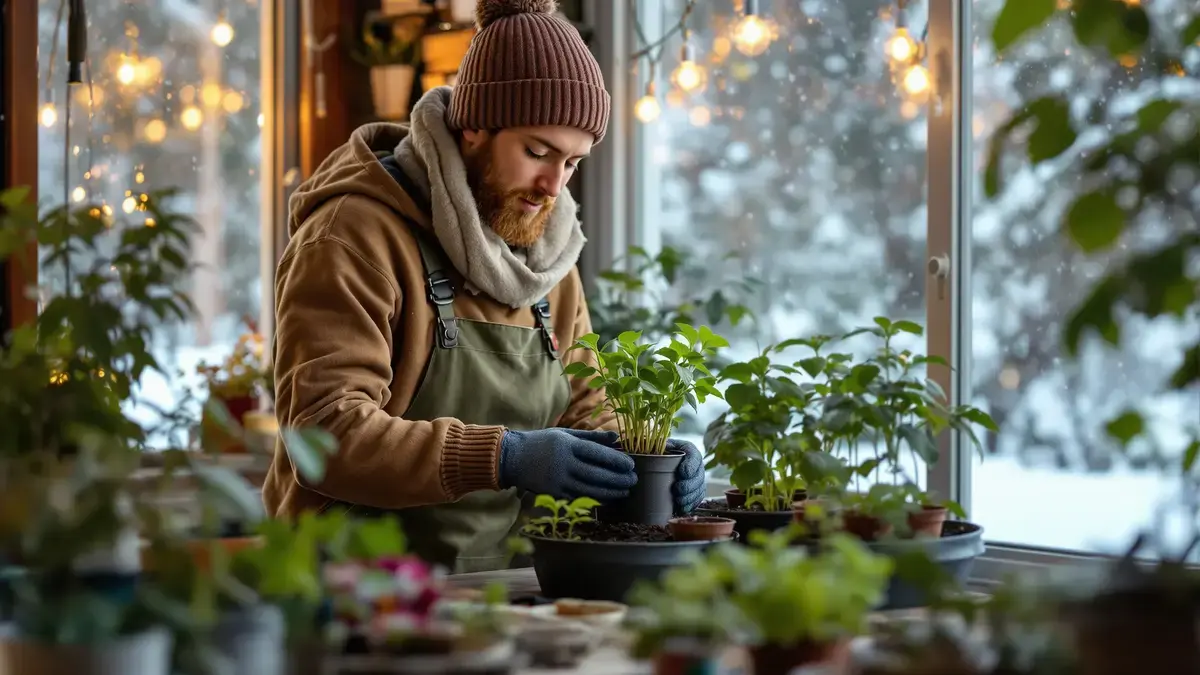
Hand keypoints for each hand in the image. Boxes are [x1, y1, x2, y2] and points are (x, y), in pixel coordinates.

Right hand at [499, 428, 636, 500]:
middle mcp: (562, 463)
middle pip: (596, 474)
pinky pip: (579, 498)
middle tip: (633, 481)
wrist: (512, 458)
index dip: (616, 461)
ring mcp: (557, 481)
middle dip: (618, 479)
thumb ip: (591, 436)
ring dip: (610, 492)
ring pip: (589, 489)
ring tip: (625, 491)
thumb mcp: (565, 433)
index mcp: (567, 445)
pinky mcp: (553, 493)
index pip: (597, 454)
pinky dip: (596, 499)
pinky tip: (608, 499)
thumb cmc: (542, 442)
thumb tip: (616, 438)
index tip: (631, 465)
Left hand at [561, 430, 705, 513]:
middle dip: (690, 484)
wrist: (654, 466)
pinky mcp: (692, 491)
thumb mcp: (647, 446)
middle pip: (699, 474)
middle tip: (677, 491)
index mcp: (684, 449)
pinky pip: (697, 498)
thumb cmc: (649, 454)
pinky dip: (691, 504)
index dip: (690, 464)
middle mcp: (691, 463)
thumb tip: (620, 440)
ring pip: (700, 487)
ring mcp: (694, 478)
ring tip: (679, 501)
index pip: (693, 454)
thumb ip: (640, 444)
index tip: (681, 472)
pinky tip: (682, 508)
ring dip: (691, 495)